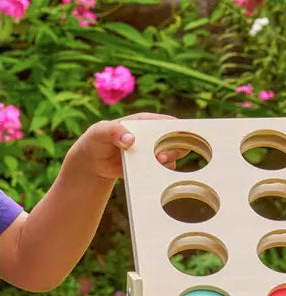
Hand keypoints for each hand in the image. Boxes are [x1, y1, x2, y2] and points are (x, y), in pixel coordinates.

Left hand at [67, 112, 185, 181]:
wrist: (94, 163)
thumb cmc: (96, 141)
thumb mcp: (99, 131)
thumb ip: (113, 131)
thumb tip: (131, 139)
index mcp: (143, 123)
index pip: (165, 122)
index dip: (176, 128)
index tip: (179, 137)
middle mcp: (151, 136)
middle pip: (175, 138)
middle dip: (175, 147)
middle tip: (161, 157)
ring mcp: (153, 151)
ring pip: (173, 154)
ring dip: (170, 160)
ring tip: (157, 162)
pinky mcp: (151, 166)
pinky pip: (165, 169)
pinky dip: (164, 172)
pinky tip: (155, 173)